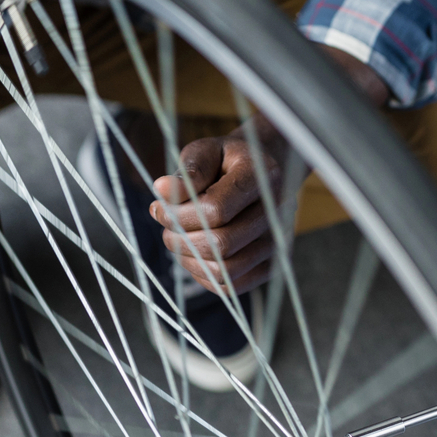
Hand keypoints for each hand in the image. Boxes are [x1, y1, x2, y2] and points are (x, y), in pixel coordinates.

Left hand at [148, 47, 385, 294]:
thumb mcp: (207, 150)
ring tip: (177, 239)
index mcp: (263, 177)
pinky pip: (230, 286)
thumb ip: (188, 169)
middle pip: (221, 244)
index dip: (179, 214)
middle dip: (180, 238)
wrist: (260, 174)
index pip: (217, 209)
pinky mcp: (269, 265)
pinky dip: (203, 275)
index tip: (159, 206)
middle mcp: (277, 213)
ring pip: (224, 270)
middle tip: (166, 226)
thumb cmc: (227, 161)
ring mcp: (277, 243)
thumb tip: (162, 191)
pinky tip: (194, 253)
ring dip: (189, 259)